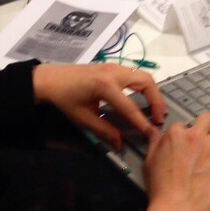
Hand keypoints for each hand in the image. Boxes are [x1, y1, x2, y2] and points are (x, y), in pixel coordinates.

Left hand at [32, 63, 165, 148]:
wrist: (50, 79)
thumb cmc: (64, 98)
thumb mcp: (83, 118)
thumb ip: (104, 130)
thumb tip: (120, 143)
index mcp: (105, 86)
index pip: (130, 107)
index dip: (142, 122)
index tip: (153, 133)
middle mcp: (114, 73)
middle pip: (146, 83)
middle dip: (157, 101)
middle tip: (159, 118)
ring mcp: (115, 66)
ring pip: (143, 76)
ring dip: (152, 92)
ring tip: (155, 110)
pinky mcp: (113, 67)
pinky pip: (135, 74)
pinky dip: (144, 86)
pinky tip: (143, 99)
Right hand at [141, 112, 209, 210]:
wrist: (176, 207)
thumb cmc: (162, 189)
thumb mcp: (150, 161)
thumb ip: (155, 143)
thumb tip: (155, 133)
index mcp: (176, 135)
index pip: (183, 124)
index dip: (186, 132)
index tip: (187, 140)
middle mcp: (196, 137)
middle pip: (207, 118)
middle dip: (208, 123)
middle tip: (209, 132)